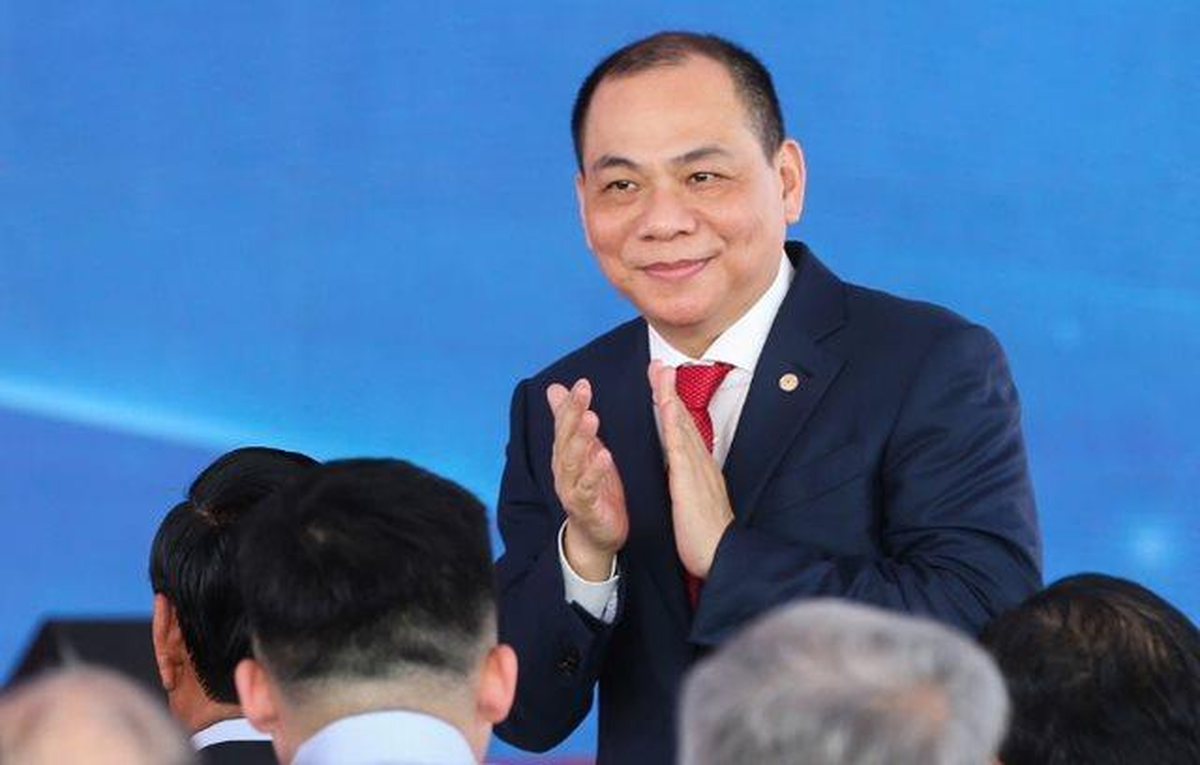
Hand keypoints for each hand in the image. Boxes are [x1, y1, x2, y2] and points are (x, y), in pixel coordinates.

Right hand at [547, 378, 628, 580]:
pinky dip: (594, 472)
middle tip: (584, 391)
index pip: (564, 424)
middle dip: (573, 413)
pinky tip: (604, 456)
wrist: (595, 535)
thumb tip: (554, 388)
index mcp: (565, 453)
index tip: (582, 382)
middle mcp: (563, 469)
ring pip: (572, 461)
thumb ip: (570, 421)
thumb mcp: (584, 449)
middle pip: (565, 438)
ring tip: (592, 418)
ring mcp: (571, 488)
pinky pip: (587, 488)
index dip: (571, 403)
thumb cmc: (593, 488)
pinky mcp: (585, 507)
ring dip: (581, 439)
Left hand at [648, 360, 733, 578]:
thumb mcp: (696, 502)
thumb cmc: (707, 536)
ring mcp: (697, 469)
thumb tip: (681, 472)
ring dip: (670, 396)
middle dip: (670, 389)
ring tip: (661, 372)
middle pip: (683, 418)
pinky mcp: (690, 481)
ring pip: (681, 425)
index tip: (662, 381)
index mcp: (698, 468)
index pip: (682, 429)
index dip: (672, 403)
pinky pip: (679, 447)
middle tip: (660, 362)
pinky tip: (665, 406)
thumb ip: (689, 483)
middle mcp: (700, 462)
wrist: (722, 557)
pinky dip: (673, 424)